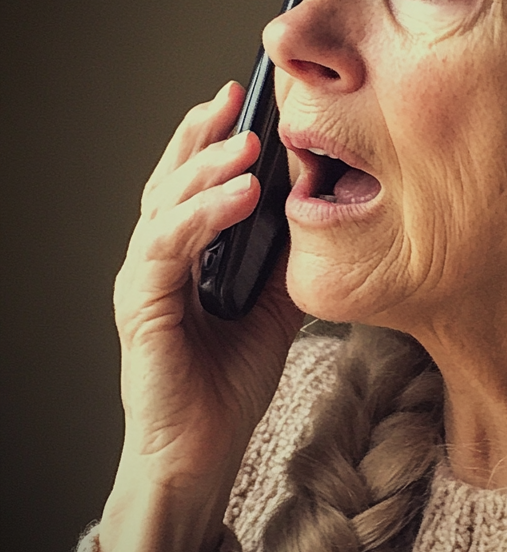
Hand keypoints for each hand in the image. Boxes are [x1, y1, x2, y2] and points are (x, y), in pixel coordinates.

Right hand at [100, 81, 303, 551]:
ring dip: (208, 168)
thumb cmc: (231, 380)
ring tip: (247, 143)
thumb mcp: (276, 305)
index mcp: (186, 254)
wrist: (203, 452)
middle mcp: (158, 260)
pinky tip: (241, 195)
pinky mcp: (141, 308)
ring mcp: (144, 281)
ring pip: (167, 204)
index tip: (245, 101)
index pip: (194, 182)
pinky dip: (203, 216)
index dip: (214, 139)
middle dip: (204, 135)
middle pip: (172, 178)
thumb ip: (286, 260)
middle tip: (236, 99)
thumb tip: (322, 211)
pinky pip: (168, 248)